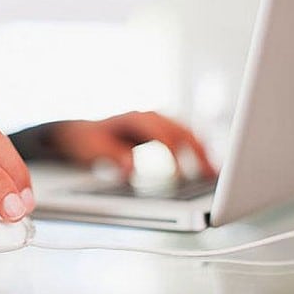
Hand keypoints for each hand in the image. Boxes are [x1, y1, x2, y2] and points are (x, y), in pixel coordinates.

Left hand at [49, 111, 215, 177]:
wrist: (79, 135)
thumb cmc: (86, 142)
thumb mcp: (94, 151)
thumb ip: (113, 158)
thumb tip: (131, 168)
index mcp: (134, 119)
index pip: (162, 135)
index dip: (173, 156)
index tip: (179, 176)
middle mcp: (148, 117)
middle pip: (181, 130)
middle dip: (197, 151)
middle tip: (209, 174)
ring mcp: (155, 123)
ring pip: (186, 132)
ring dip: (201, 151)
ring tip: (214, 173)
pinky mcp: (158, 132)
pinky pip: (182, 138)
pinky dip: (195, 151)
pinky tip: (205, 167)